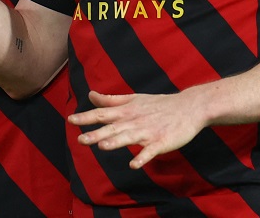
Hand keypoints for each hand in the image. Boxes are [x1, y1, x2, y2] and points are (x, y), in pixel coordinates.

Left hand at [67, 89, 207, 168]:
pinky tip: (134, 165)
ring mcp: (148, 131)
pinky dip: (143, 157)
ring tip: (103, 147)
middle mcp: (135, 120)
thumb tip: (90, 95)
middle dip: (97, 134)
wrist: (188, 107)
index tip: (71, 119)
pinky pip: (151, 151)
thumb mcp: (133, 99)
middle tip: (81, 140)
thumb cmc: (158, 104)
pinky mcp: (162, 141)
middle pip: (113, 128)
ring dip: (117, 142)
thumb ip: (111, 100)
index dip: (87, 117)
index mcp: (127, 111)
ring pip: (130, 138)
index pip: (103, 113)